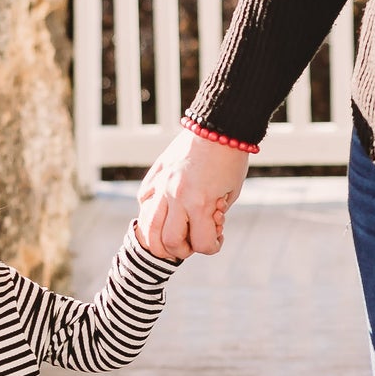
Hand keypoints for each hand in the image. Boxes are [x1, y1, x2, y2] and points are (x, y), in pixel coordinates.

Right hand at [137, 128, 248, 258]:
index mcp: (199, 203)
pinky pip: (143, 202)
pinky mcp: (154, 175)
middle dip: (183, 250)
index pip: (201, 244)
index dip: (212, 247)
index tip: (218, 237)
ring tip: (175, 233)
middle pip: (168, 243)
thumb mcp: (231, 193)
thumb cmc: (230, 160)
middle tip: (194, 240)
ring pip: (147, 228)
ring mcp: (161, 185)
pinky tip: (169, 207)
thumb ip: (213, 216)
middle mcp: (175, 197)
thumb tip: (200, 230)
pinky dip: (152, 212)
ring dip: (160, 239)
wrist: (218, 125)